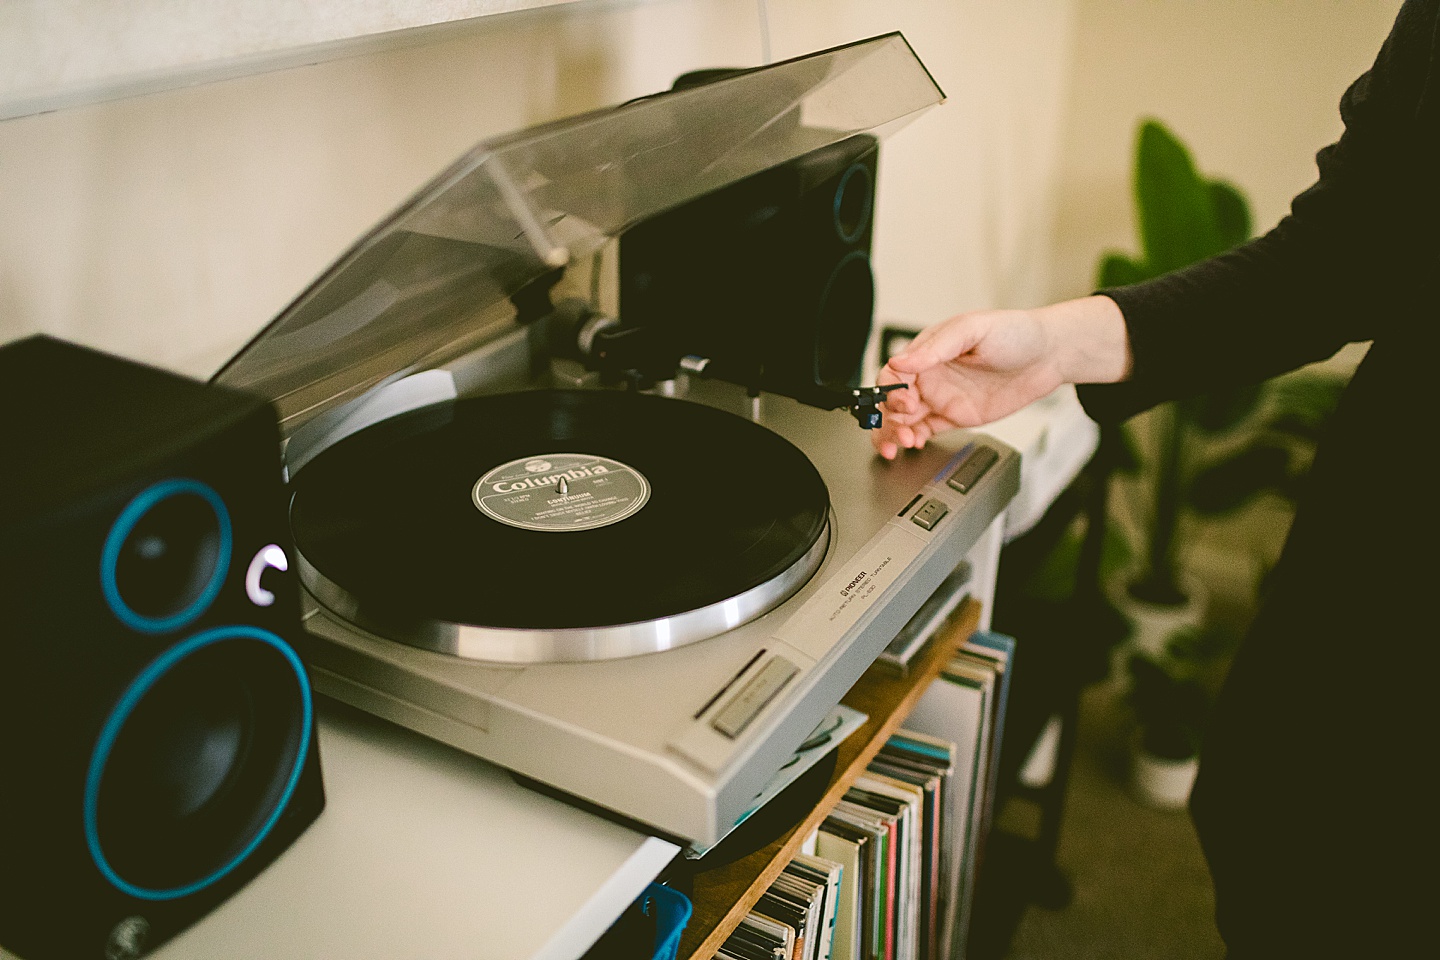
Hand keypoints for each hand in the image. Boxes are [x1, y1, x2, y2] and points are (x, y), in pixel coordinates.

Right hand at [872, 296, 1130, 458]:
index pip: (893, 373)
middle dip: (888, 418)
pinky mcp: (955, 417)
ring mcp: (941, 397)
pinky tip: (913, 444)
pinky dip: (914, 439)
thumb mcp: (972, 329)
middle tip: (901, 429)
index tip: (903, 403)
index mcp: (928, 351)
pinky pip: (926, 431)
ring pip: (903, 419)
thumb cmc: (1014, 332)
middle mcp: (930, 375)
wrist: (1049, 356)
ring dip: (894, 433)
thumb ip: (935, 347)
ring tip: (901, 443)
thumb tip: (900, 361)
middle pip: (892, 400)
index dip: (891, 391)